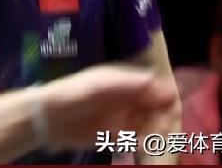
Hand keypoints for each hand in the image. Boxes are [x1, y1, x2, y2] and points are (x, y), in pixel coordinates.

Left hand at [36, 65, 177, 150]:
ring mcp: (118, 116)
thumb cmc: (74, 93)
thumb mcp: (101, 84)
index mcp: (121, 81)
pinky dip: (141, 140)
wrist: (49, 117)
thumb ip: (127, 82)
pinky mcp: (112, 134)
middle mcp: (122, 98)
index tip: (173, 100)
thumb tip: (154, 77)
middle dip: (161, 112)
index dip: (162, 91)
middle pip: (151, 104)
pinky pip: (133, 137)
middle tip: (168, 121)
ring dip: (154, 127)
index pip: (149, 84)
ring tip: (157, 134)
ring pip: (145, 122)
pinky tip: (143, 143)